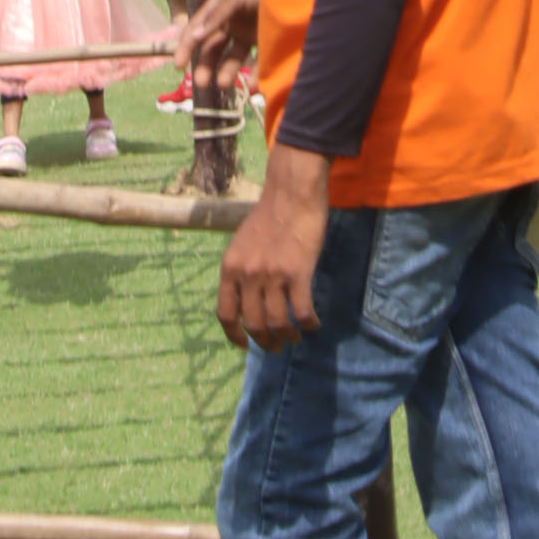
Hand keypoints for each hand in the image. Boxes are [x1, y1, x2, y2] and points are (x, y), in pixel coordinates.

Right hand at [173, 0, 259, 95]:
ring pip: (231, 58)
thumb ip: (217, 15)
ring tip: (223, 84)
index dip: (186, 46)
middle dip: (205, 65)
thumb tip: (194, 35)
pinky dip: (253, 75)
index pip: (197, 27)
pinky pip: (256, 63)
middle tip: (200, 83)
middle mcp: (231, 21)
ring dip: (225, 72)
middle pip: (212, 46)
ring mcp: (248, 33)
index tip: (178, 66)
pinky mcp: (265, 43)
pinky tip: (252, 85)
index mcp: (220, 5)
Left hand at [216, 145, 328, 351]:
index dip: (234, 336)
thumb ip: (241, 270)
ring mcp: (271, 275)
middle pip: (254, 324)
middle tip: (277, 345)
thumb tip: (247, 300)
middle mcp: (247, 274)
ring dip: (288, 336)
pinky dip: (309, 324)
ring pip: (278, 324)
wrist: (292, 192)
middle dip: (266, 342)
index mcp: (230, 267)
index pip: (225, 313)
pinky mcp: (297, 273)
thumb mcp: (242, 243)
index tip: (245, 345)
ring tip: (295, 336)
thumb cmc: (270, 214)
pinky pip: (302, 312)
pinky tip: (314, 324)